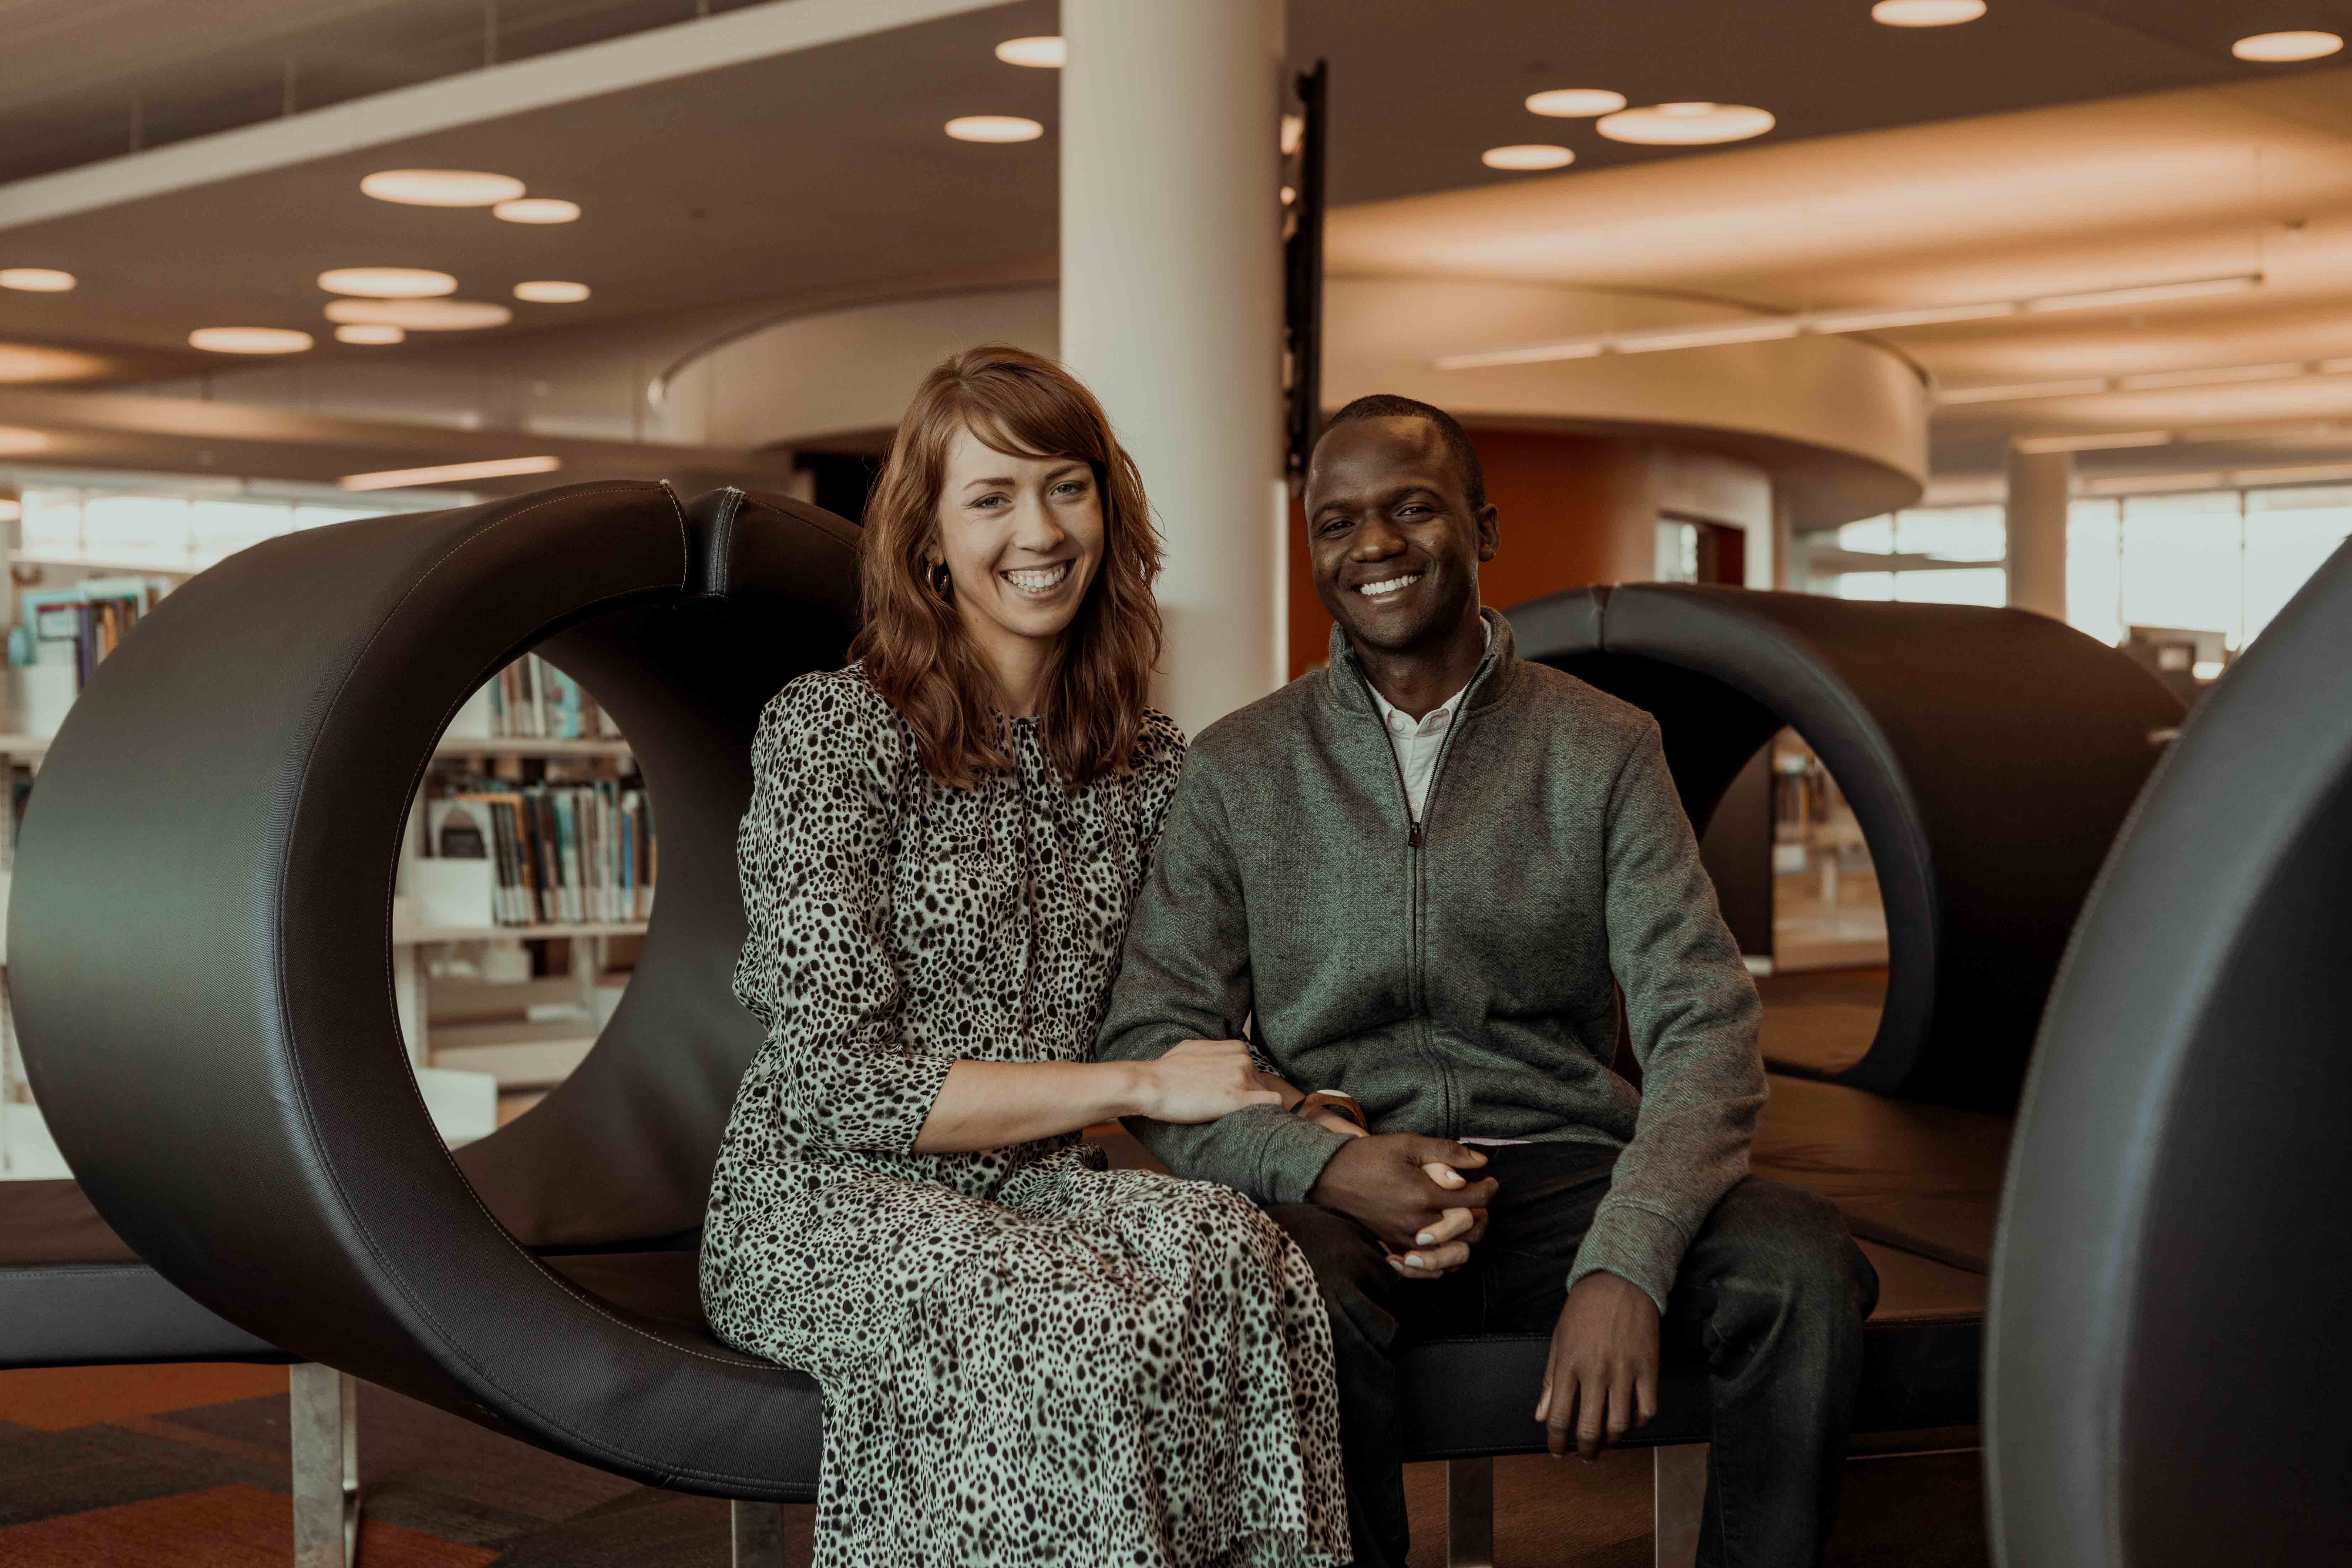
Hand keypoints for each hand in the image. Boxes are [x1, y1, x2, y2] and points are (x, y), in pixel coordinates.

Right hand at [1138, 1039, 1285, 1123]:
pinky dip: (1270, 1113)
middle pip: (1260, 1083)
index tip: (1233, 1095)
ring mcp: (1241, 1078)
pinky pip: (1273, 1103)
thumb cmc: (1167, 1070)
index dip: (1244, 1083)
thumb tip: (1217, 1059)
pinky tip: (1258, 1121)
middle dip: (1249, 1096)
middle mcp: (1242, 1060)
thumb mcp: (1194, 1049)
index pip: (1253, 1068)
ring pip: (1265, 1096)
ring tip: (1236, 1118)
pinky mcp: (1238, 1099)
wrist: (1153, 1085)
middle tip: (1229, 1109)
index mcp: (1234, 1048)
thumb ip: (1213, 1052)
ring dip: (1255, 1107)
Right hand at [1301, 1119, 1484, 1278]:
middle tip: (1478, 1200)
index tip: (1490, 1181)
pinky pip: (1432, 1269)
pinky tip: (1446, 1243)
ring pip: (1456, 1255)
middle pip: (1471, 1230)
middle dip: (1482, 1213)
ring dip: (1468, 1239)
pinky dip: (1446, 1260)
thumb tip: (1480, 1160)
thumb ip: (1446, 1152)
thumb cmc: (1369, 1157)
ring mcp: (1407, 1241)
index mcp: (1424, 1195)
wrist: (1329, 1177)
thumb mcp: (1408, 1144)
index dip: (1489, 1189)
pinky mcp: (1396, 1249)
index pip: (1475, 1200)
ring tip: (1465, 1221)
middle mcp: (1419, 1224)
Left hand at [1535, 1272, 1659, 1460]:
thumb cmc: (1584, 1310)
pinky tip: (1631, 1421)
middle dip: (1585, 1451)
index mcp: (1569, 1364)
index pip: (1559, 1417)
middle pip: (1589, 1429)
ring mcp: (1625, 1371)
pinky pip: (1647, 1410)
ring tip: (1607, 1442)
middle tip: (1585, 1455)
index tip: (1557, 1451)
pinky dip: (1639, 1423)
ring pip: (1620, 1426)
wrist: (1619, 1281)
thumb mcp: (1559, 1340)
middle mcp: (1596, 1371)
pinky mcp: (1649, 1368)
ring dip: (1612, 1442)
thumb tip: (1541, 1416)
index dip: (1556, 1442)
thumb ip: (1550, 1380)